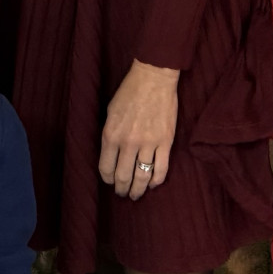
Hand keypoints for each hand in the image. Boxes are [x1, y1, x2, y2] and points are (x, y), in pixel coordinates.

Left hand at [99, 60, 179, 201]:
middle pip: (123, 176)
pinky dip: (156, 181)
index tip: (110, 182)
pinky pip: (161, 169)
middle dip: (122, 189)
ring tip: (136, 195)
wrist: (154, 78)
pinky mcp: (166, 142)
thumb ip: (110, 135)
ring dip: (138, 190)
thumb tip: (111, 155)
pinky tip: (152, 184)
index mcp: (111, 135)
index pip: (106, 168)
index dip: (107, 179)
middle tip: (123, 194)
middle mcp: (128, 143)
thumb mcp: (110, 112)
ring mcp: (149, 144)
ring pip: (142, 176)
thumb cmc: (129, 92)